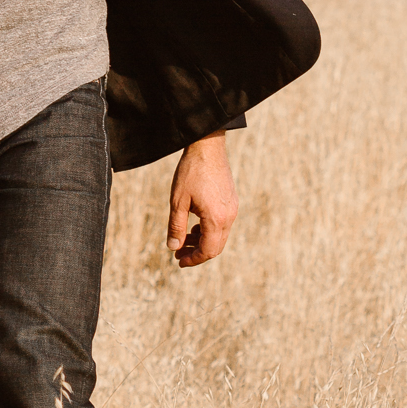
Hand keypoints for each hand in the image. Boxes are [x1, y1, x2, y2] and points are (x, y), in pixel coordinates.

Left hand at [167, 133, 236, 267]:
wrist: (207, 146)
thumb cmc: (190, 172)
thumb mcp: (178, 201)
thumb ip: (176, 226)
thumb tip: (173, 247)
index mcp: (216, 219)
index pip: (208, 250)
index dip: (193, 259)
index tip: (179, 261)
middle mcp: (229, 216)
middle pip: (215, 246)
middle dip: (197, 252)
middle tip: (179, 253)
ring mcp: (232, 208)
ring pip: (220, 236)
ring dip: (202, 241)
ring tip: (184, 239)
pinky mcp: (232, 201)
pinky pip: (223, 224)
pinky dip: (209, 230)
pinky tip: (195, 225)